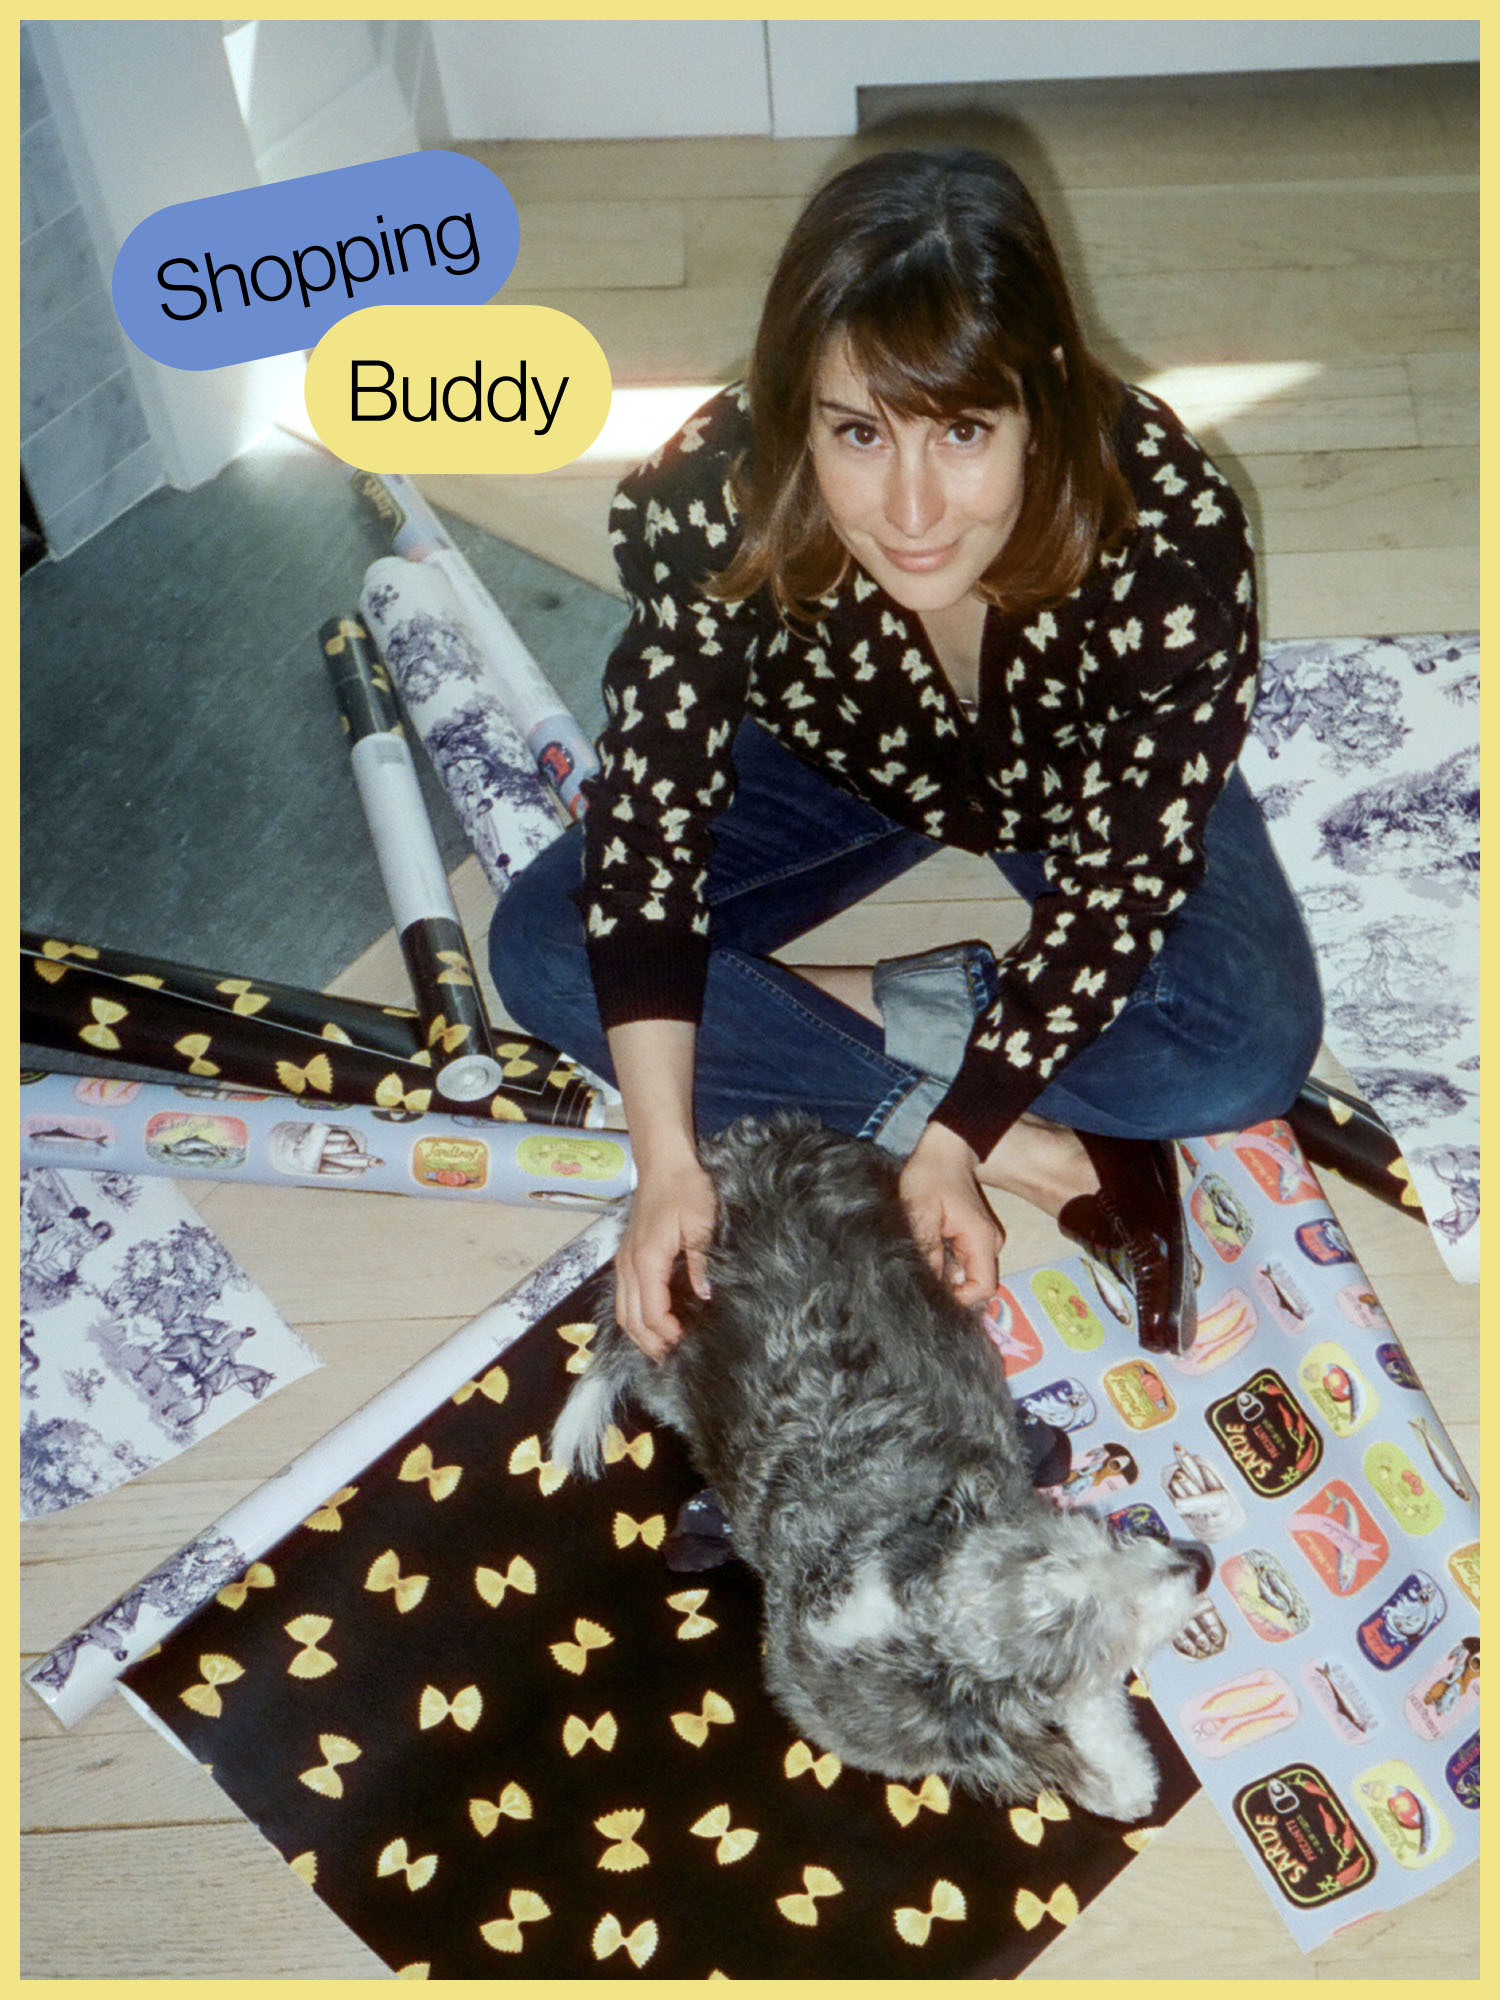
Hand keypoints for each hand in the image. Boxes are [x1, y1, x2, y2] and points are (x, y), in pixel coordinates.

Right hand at [614, 1156, 716, 1358]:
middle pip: (630, 1320)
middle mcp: (628, 1265)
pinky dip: (633, 1318)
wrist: (663, 1164)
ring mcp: (623, 1262)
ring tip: (661, 1350)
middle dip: (650, 1344)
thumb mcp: (701, 1223)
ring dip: (639, 1335)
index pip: (651, 1312)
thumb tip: (704, 1296)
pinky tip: (651, 1324)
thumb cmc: (685, 1189)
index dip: (666, 1334)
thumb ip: (700, 1261)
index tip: (687, 1342)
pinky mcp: (626, 1257)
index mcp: (647, 1259)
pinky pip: (622, 1298)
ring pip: (621, 1311)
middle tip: (674, 1359)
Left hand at [900, 1122, 1004, 1306]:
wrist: (945, 1149)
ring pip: (965, 1274)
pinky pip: (960, 1261)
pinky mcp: (972, 1237)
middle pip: (973, 1284)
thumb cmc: (931, 1175)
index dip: (958, 1299)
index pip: (982, 1288)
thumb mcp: (921, 1212)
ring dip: (942, 1273)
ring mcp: (982, 1241)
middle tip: (918, 1273)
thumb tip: (925, 1286)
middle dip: (946, 1286)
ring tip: (921, 1256)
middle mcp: (989, 1244)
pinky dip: (943, 1262)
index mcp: (981, 1239)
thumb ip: (926, 1250)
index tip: (929, 1292)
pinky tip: (927, 1248)